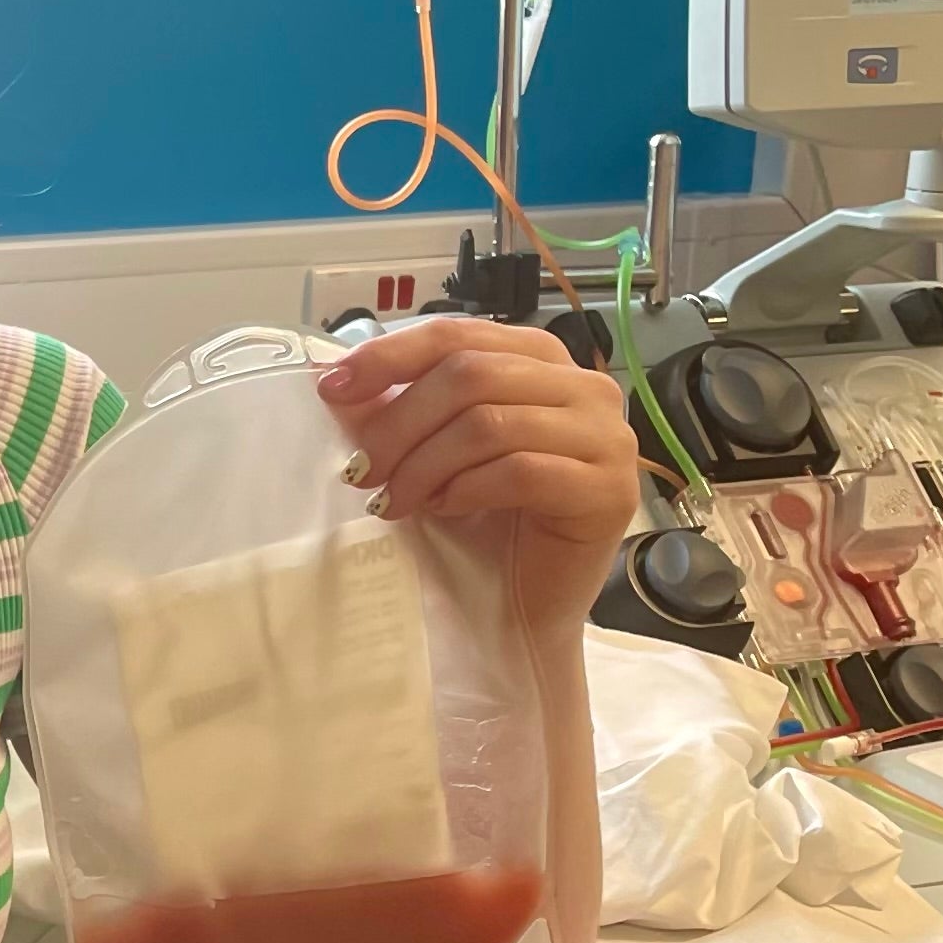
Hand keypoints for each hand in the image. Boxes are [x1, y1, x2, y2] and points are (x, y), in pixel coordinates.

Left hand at [316, 315, 637, 639]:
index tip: (332, 389)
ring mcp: (605, 435)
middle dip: (401, 422)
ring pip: (490, 423)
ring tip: (395, 501)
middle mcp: (583, 386)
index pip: (458, 334)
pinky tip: (442, 509)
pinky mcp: (609, 489)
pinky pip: (522, 471)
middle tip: (361, 469)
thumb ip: (398, 410)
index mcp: (539, 359)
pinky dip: (466, 489)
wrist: (519, 608)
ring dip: (425, 464)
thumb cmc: (479, 527)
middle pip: (471, 374)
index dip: (389, 356)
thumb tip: (339, 383)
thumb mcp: (430, 454)